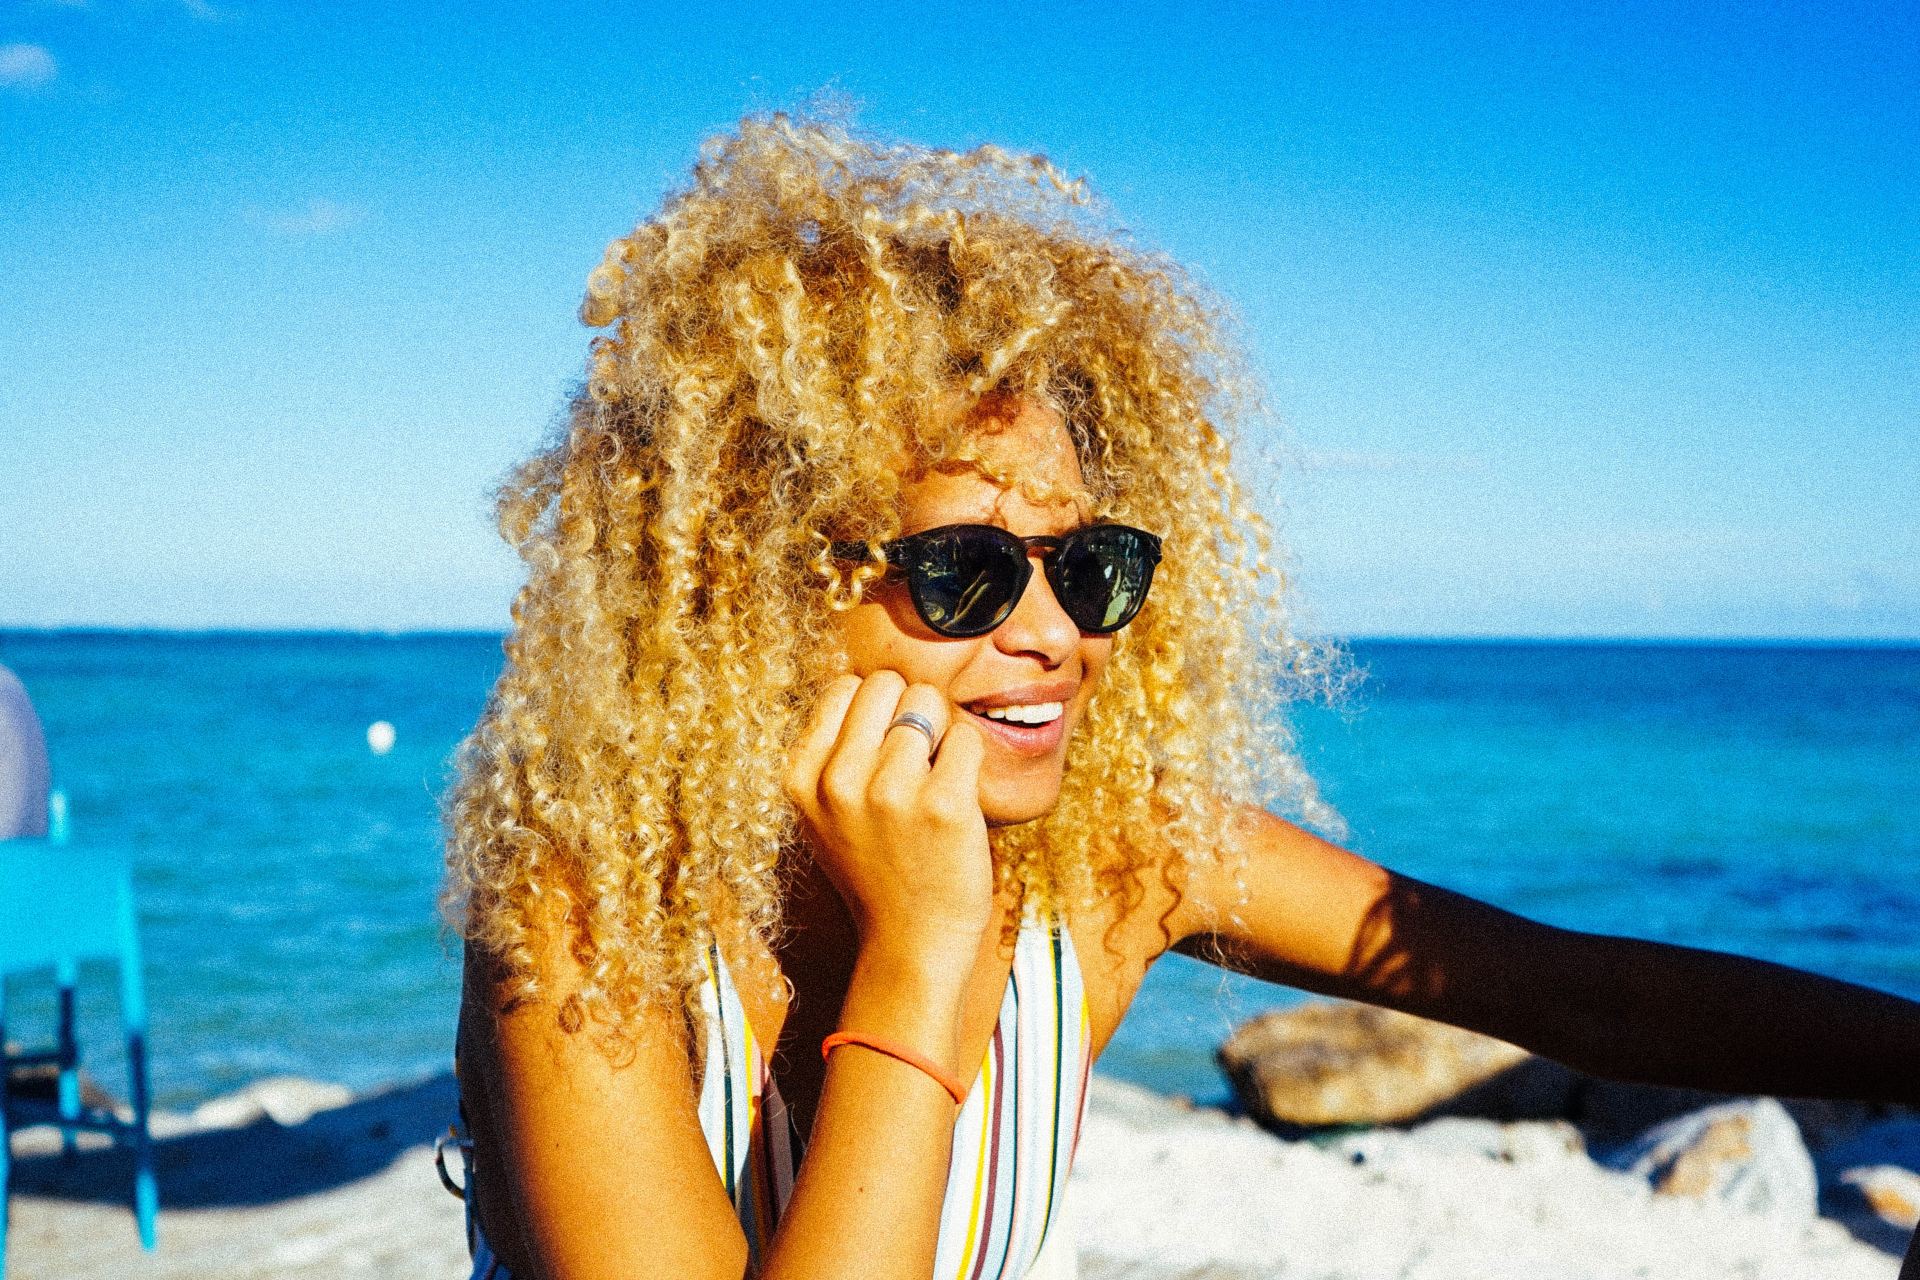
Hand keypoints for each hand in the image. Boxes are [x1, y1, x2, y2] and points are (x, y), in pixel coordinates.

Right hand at [783, 672, 991, 961]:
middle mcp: (840, 780)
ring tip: (933, 783)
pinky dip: (968, 759)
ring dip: (940, 736)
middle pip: (888, 683)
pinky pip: (966, 738)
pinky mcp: (945, 805)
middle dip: (909, 709)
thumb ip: (834, 752)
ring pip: (929, 703)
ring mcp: (892, 792)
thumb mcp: (825, 813)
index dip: (876, 709)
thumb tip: (865, 683)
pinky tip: (957, 798)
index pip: (846, 687)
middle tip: (916, 760)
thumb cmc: (875, 871)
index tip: (884, 748)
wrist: (909, 944)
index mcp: (803, 777)